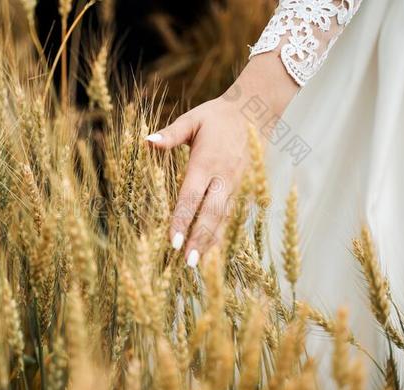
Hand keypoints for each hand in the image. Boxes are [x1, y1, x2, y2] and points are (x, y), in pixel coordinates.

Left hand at [146, 53, 298, 266]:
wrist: (256, 111)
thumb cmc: (217, 116)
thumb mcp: (192, 119)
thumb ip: (171, 134)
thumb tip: (147, 142)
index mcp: (207, 161)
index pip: (192, 196)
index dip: (182, 219)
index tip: (173, 241)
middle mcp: (224, 177)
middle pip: (211, 214)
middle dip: (199, 239)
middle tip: (187, 262)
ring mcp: (237, 184)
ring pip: (224, 218)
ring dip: (211, 241)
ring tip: (198, 263)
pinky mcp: (245, 188)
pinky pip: (233, 214)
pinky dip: (223, 233)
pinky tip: (213, 249)